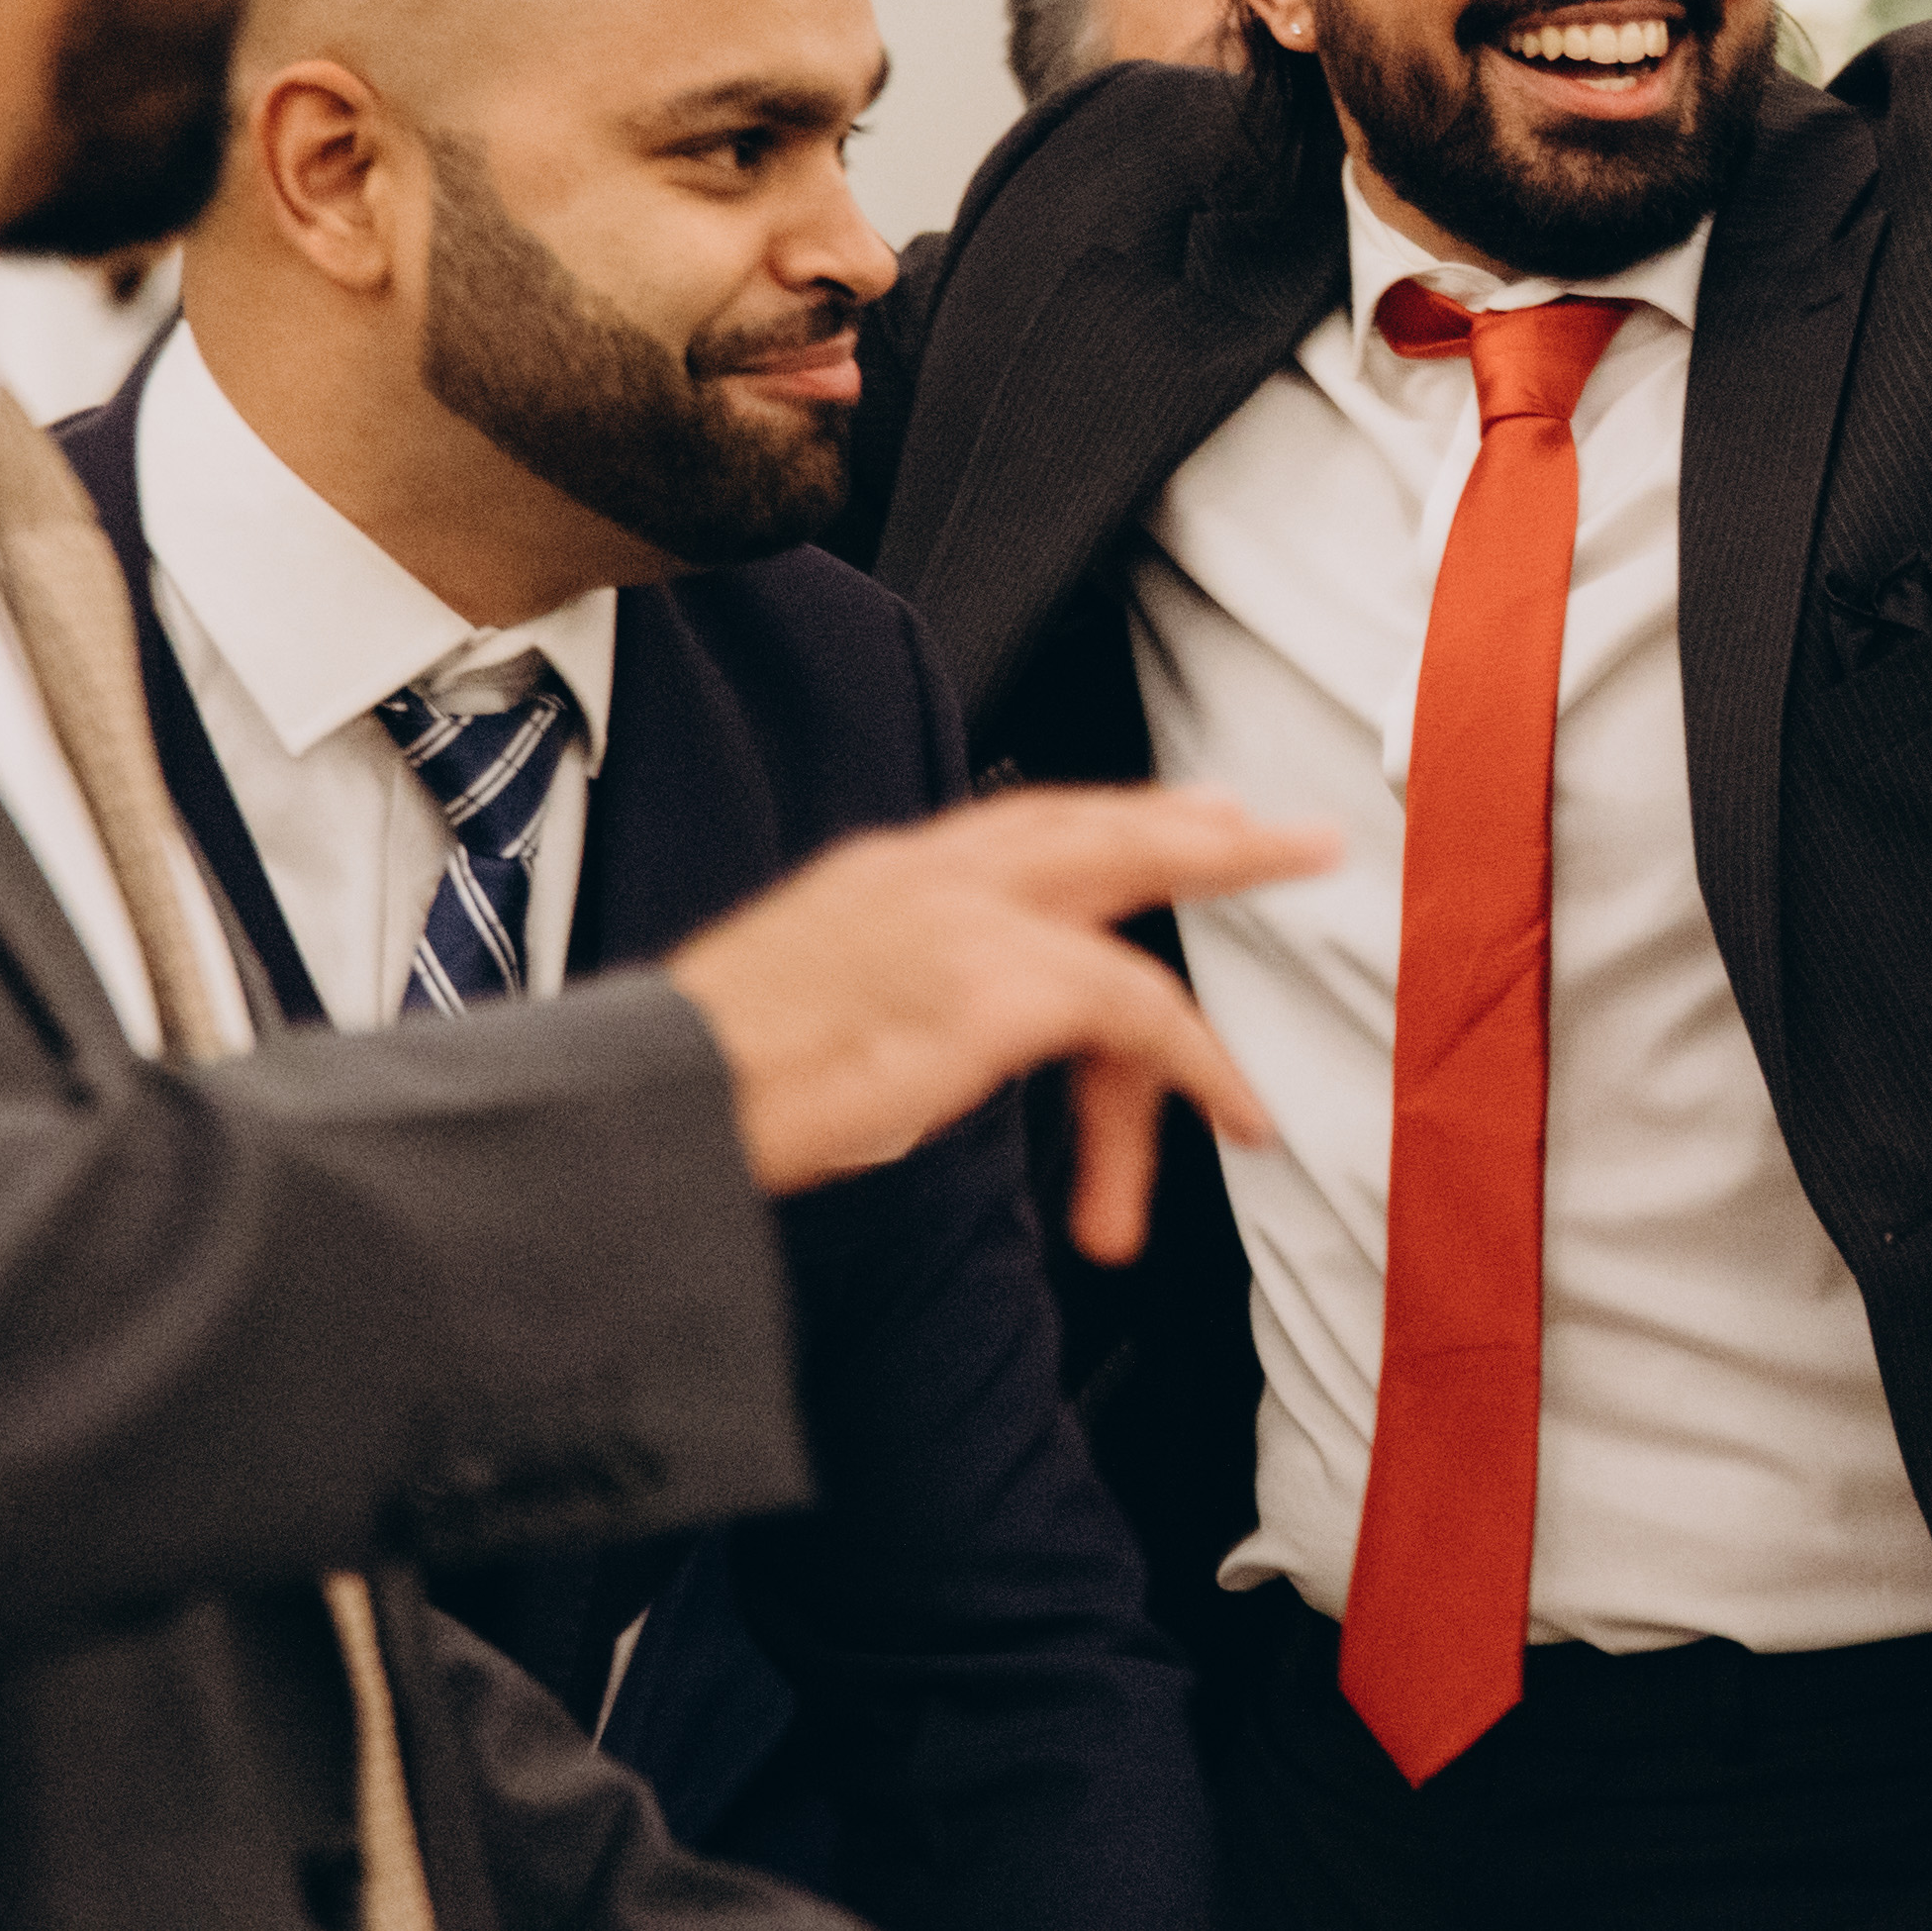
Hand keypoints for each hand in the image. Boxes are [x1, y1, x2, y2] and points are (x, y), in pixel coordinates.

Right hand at [662, 785, 1334, 1243]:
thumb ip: (886, 1000)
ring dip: (1218, 949)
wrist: (648, 1108)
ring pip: (1135, 888)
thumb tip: (936, 1046)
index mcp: (876, 878)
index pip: (1015, 829)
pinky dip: (1196, 1061)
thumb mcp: (800, 1011)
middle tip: (1278, 833)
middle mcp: (925, 876)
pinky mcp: (998, 982)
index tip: (1169, 823)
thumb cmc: (695, 1088)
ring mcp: (965, 920)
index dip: (1100, 827)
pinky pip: (1138, 1009)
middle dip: (1193, 826)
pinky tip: (1230, 1107)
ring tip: (1283, 976)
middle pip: (1091, 823)